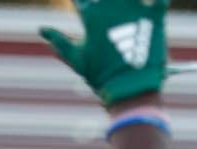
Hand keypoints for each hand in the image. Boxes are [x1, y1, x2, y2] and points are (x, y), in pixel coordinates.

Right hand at [40, 0, 181, 105]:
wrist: (131, 92)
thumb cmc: (102, 78)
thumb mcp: (77, 60)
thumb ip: (59, 42)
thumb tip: (41, 30)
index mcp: (90, 16)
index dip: (82, 2)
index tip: (85, 5)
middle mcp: (110, 7)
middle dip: (106, 2)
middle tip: (109, 16)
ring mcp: (134, 10)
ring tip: (125, 3)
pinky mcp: (155, 17)